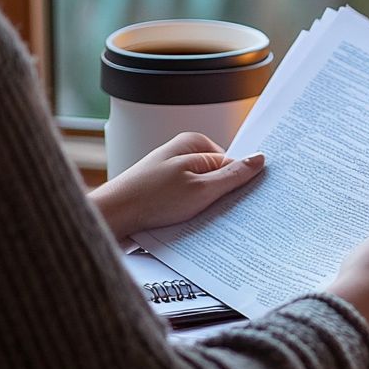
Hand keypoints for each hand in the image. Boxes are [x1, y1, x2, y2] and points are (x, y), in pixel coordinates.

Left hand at [89, 132, 264, 240]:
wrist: (110, 217)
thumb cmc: (148, 199)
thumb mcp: (201, 189)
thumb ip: (233, 175)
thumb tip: (258, 160)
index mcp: (194, 144)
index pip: (233, 164)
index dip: (238, 184)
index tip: (242, 201)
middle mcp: (182, 154)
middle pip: (218, 177)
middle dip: (221, 197)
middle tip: (216, 212)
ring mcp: (172, 173)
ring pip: (203, 192)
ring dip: (204, 208)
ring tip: (195, 220)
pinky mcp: (163, 191)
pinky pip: (188, 201)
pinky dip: (190, 213)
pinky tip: (184, 224)